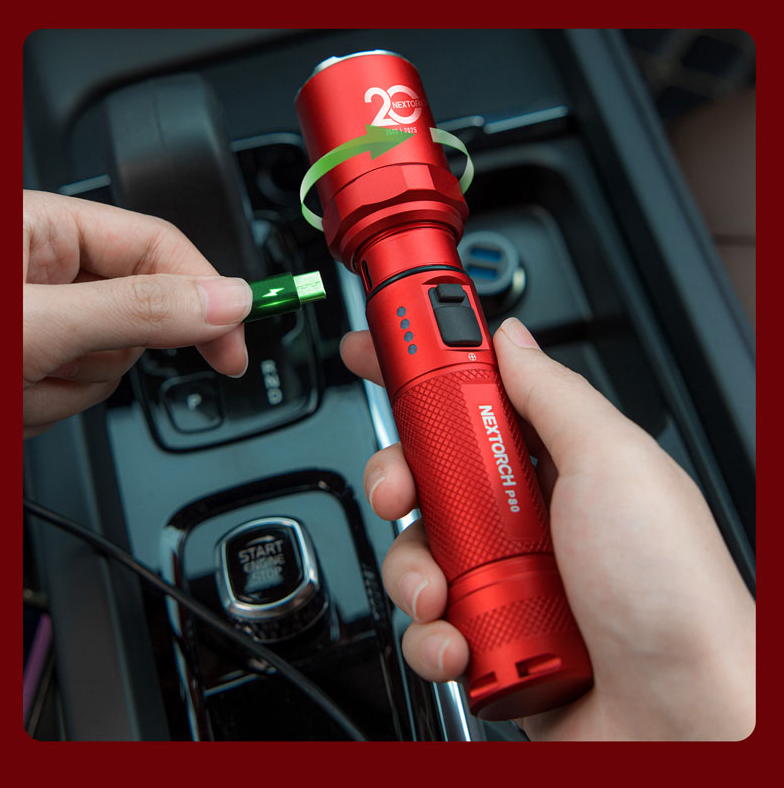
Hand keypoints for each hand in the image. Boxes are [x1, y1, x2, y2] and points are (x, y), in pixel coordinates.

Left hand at [23, 190, 253, 437]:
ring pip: (105, 363)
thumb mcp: (40, 323)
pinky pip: (72, 391)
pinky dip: (40, 407)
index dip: (204, 293)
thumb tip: (227, 301)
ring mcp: (36, 321)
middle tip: (53, 361)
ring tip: (15, 383)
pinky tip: (8, 399)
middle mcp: (43, 269)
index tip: (234, 343)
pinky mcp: (26, 364)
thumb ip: (137, 310)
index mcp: (45, 228)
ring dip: (63, 389)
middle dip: (101, 354)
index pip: (156, 245)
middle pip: (137, 314)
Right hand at [341, 319, 754, 740]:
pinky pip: (424, 625)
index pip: (471, 397)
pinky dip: (430, 636)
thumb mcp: (613, 460)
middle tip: (402, 486)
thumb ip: (552, 392)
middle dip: (397, 476)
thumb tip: (510, 338)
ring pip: (412, 551)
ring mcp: (503, 580)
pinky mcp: (487, 639)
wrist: (682, 719)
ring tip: (446, 592)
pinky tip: (462, 642)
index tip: (374, 349)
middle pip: (424, 472)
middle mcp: (524, 517)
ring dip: (412, 571)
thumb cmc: (671, 588)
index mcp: (553, 461)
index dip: (418, 370)